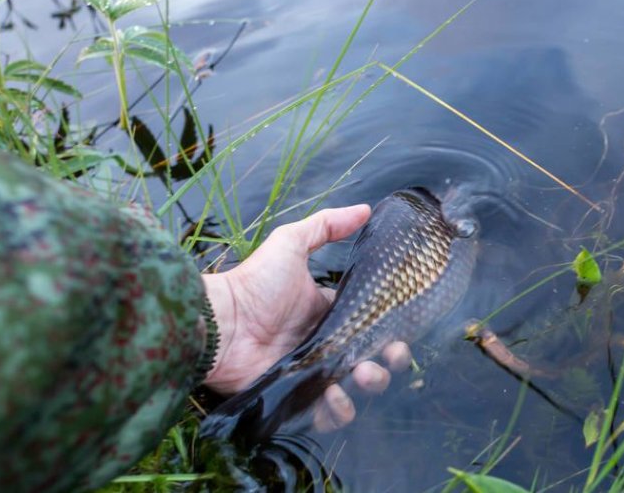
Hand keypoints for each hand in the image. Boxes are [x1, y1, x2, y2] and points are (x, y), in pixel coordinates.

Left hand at [201, 205, 411, 431]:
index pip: (370, 325)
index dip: (390, 328)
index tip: (402, 329)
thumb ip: (326, 225)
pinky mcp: (297, 398)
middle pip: (372, 359)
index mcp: (328, 313)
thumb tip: (367, 209)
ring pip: (357, 389)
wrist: (220, 323)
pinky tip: (337, 395)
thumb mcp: (290, 243)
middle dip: (390, 360)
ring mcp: (313, 374)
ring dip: (371, 383)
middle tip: (390, 354)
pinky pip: (328, 415)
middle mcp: (325, 345)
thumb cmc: (253, 283)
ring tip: (363, 373)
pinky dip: (340, 410)